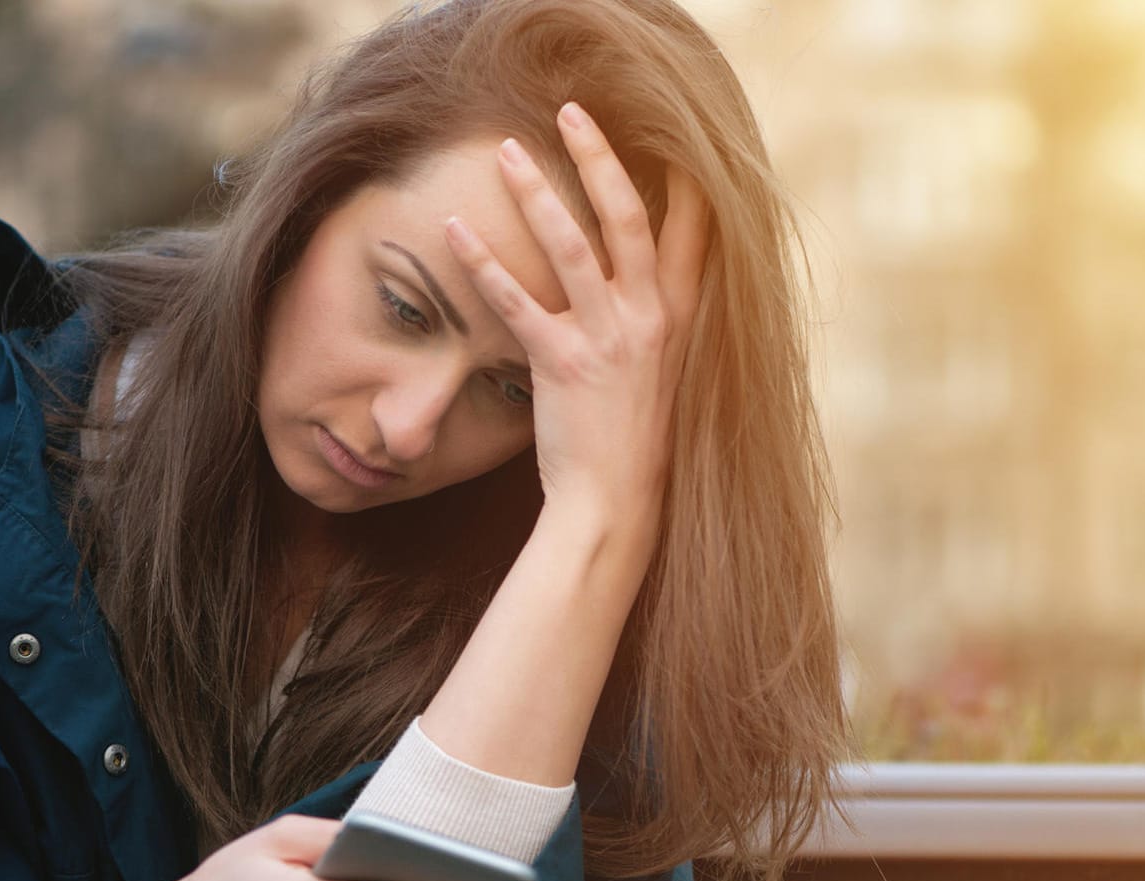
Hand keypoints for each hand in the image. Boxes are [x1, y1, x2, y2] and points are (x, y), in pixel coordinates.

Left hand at [444, 102, 710, 523]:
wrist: (616, 504)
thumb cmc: (634, 440)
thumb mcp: (666, 373)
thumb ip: (657, 320)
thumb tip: (643, 282)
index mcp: (679, 319)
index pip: (692, 232)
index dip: (683, 180)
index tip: (672, 135)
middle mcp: (650, 320)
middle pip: (627, 216)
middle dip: (599, 156)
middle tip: (572, 111)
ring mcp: (608, 339)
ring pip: (571, 244)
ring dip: (535, 192)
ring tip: (507, 152)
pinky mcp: (562, 363)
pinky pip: (515, 300)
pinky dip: (481, 262)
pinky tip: (452, 231)